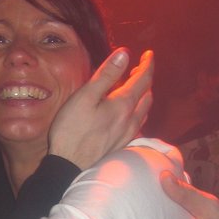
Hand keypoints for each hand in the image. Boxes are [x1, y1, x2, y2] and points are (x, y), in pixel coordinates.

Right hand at [48, 48, 153, 169]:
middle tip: (138, 68)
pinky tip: (130, 113)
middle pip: (147, 95)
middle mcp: (131, 119)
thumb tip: (125, 54)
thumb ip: (106, 74)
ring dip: (144, 95)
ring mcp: (128, 134)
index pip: (143, 79)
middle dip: (146, 79)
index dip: (148, 64)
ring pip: (144, 110)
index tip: (149, 54)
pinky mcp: (121, 144)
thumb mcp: (85, 96)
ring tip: (136, 87)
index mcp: (123, 104)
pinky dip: (139, 111)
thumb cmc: (72, 129)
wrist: (69, 165)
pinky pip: (138, 123)